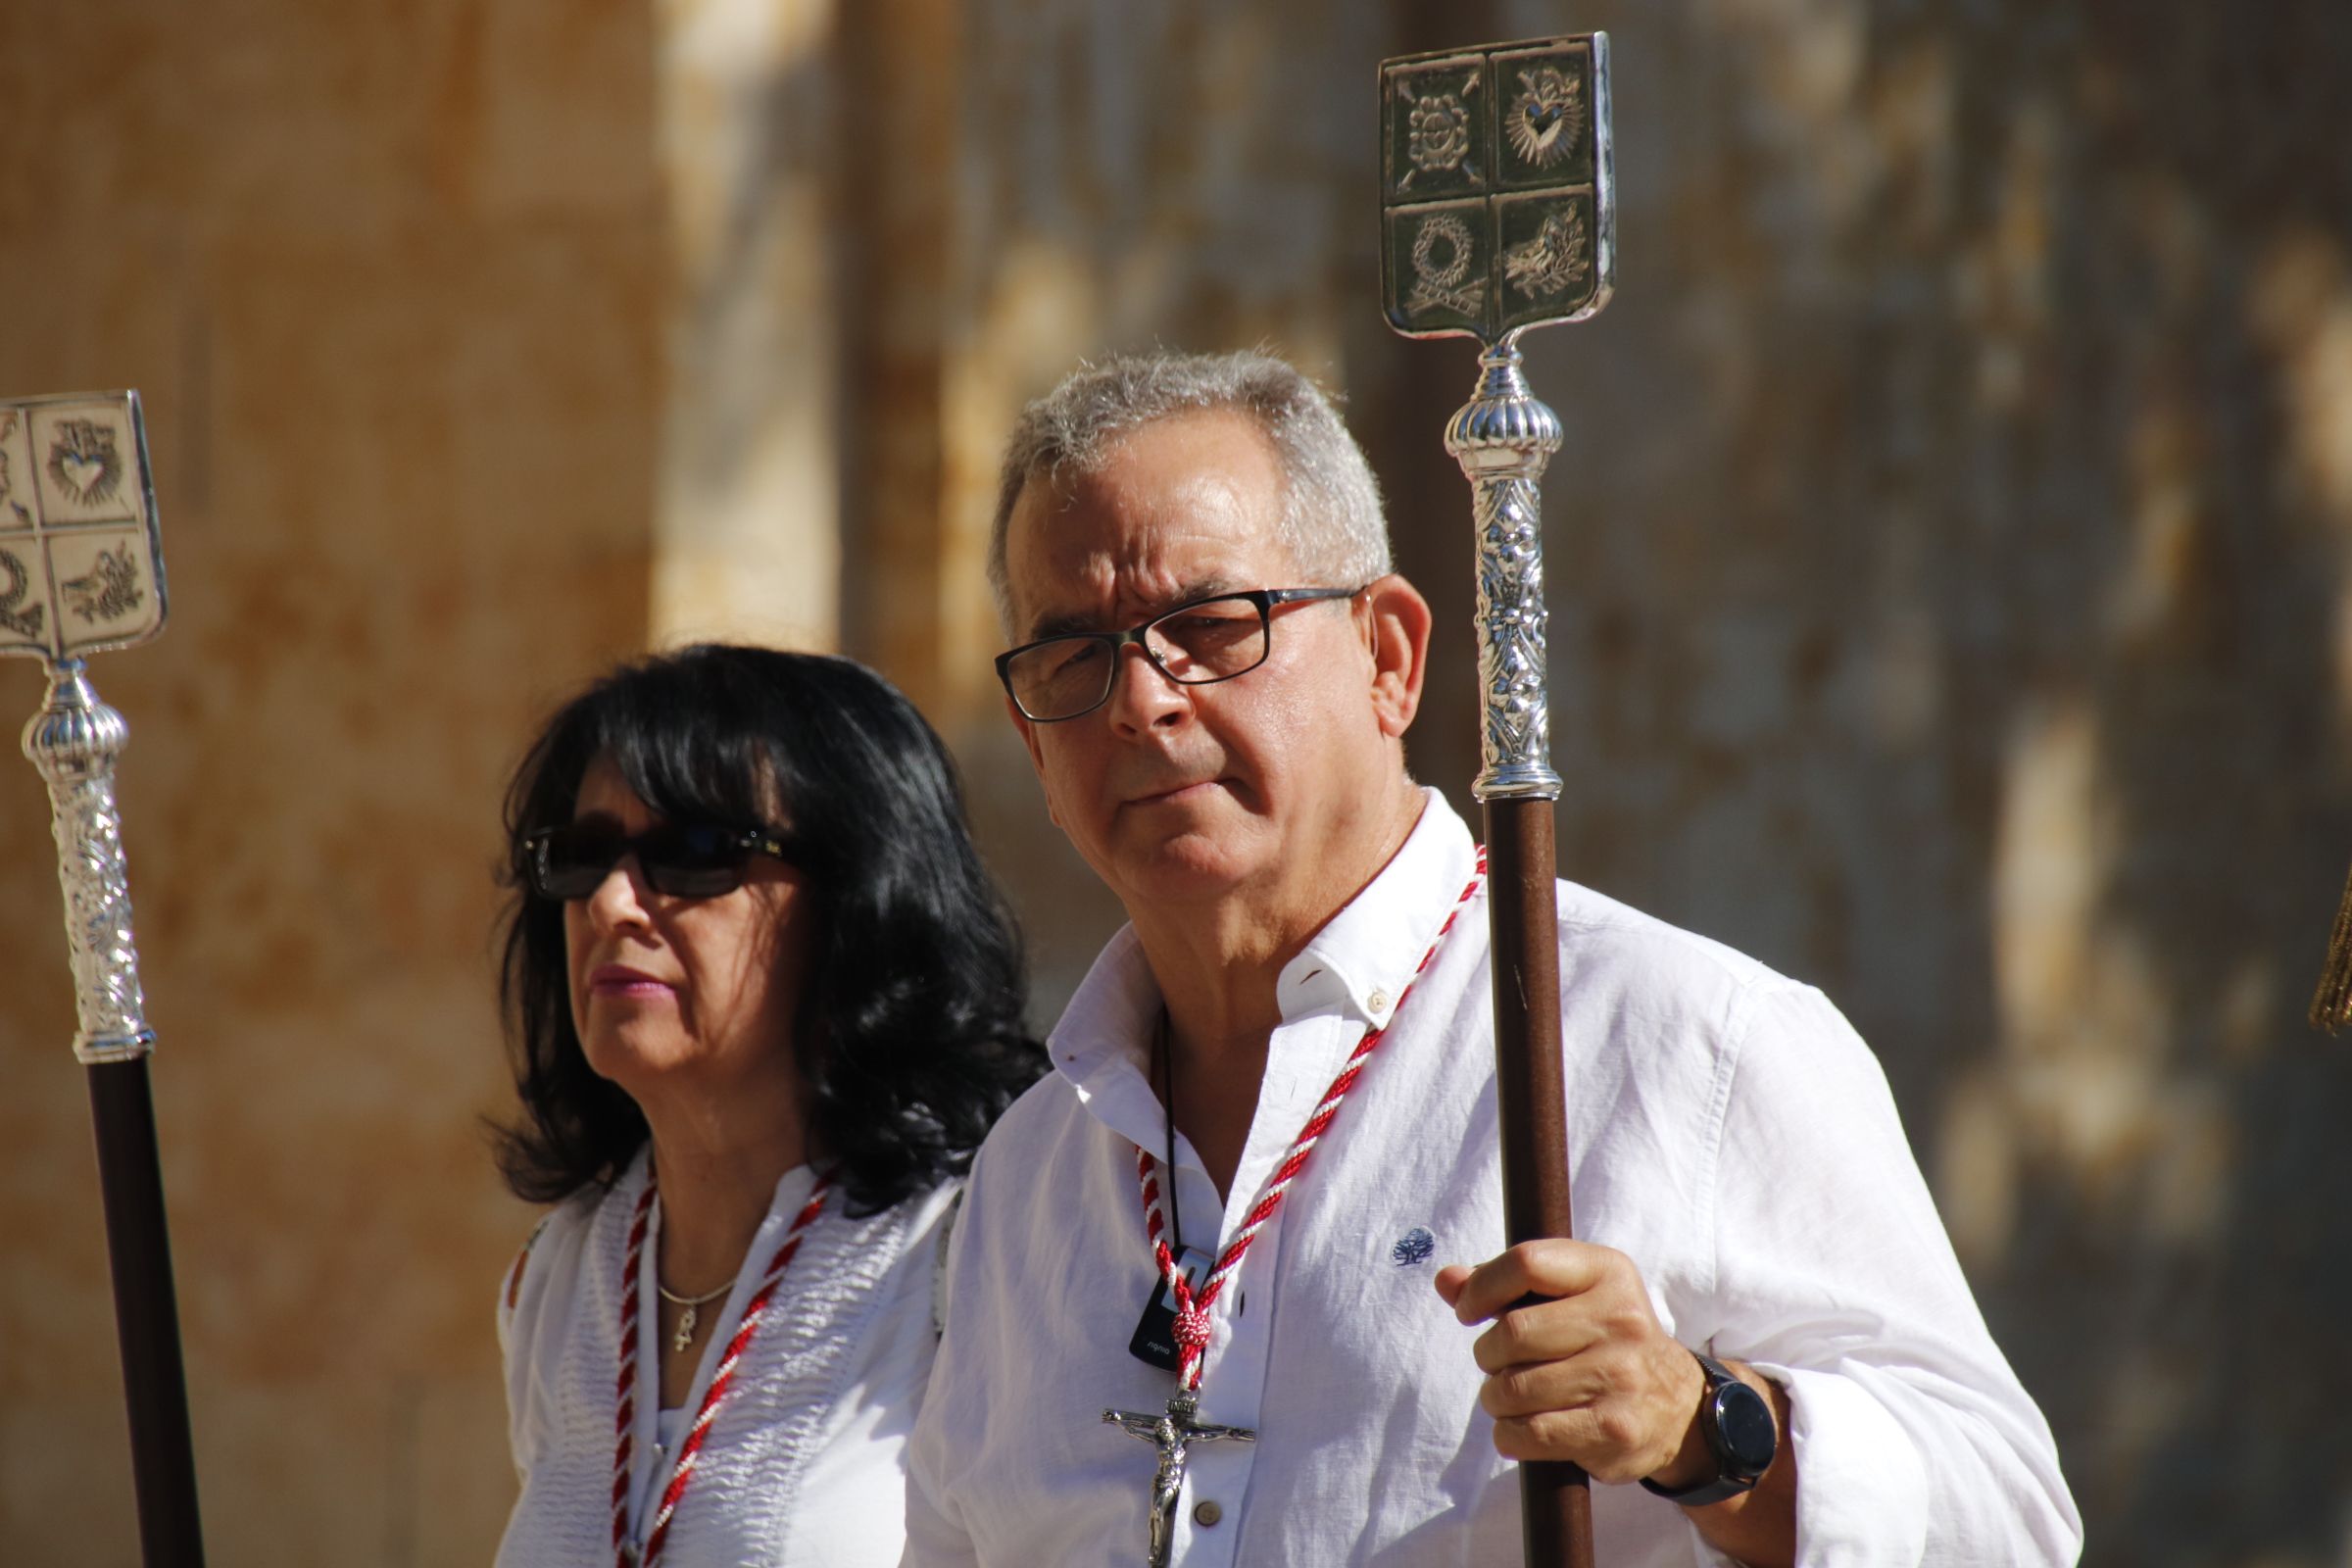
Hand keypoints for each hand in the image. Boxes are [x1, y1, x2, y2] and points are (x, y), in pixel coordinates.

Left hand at [1434, 1240, 1710, 1486]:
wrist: (1676, 1406)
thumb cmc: (1601, 1339)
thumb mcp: (1567, 1295)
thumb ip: (1502, 1283)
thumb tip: (1446, 1281)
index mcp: (1607, 1271)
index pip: (1527, 1262)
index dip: (1482, 1287)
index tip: (1469, 1311)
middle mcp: (1620, 1319)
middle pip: (1512, 1332)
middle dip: (1488, 1354)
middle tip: (1498, 1364)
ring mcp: (1620, 1376)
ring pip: (1513, 1388)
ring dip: (1495, 1398)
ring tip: (1511, 1396)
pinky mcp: (1613, 1429)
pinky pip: (1529, 1433)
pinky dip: (1509, 1434)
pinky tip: (1523, 1427)